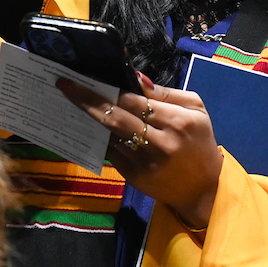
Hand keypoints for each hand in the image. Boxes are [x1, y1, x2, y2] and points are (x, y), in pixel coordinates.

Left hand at [58, 73, 222, 229]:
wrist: (203, 189)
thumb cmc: (200, 142)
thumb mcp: (195, 110)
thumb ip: (166, 93)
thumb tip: (136, 78)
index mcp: (176, 121)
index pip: (134, 101)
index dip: (108, 89)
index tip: (86, 77)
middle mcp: (159, 142)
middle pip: (115, 119)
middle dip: (87, 100)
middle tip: (64, 86)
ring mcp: (144, 162)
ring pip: (109, 136)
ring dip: (88, 119)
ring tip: (69, 102)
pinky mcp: (133, 176)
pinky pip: (110, 152)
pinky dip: (98, 138)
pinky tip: (86, 126)